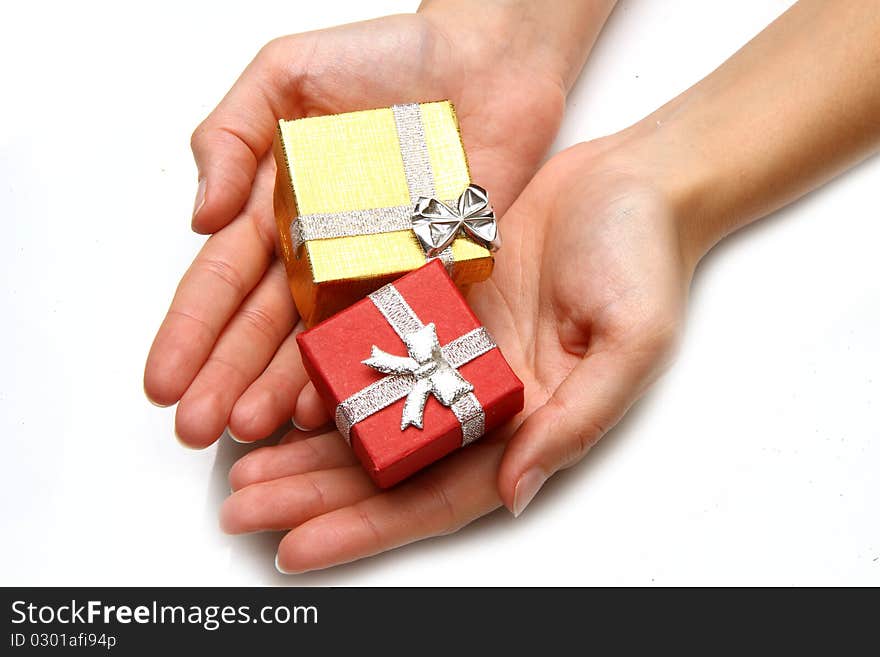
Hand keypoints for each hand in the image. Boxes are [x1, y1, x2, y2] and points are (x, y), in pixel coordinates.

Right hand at [143, 8, 579, 445]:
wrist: (482, 58)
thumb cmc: (384, 58)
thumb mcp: (284, 75)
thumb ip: (231, 136)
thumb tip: (200, 216)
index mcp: (281, 212)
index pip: (223, 283)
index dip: (190, 333)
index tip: (161, 382)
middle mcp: (324, 253)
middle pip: (266, 327)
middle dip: (227, 377)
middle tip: (197, 426)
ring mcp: (377, 269)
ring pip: (323, 340)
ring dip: (284, 386)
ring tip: (252, 426)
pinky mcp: (433, 274)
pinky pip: (395, 326)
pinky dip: (365, 362)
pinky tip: (331, 400)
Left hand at [220, 134, 691, 571]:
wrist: (633, 179)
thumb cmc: (645, 257)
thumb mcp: (632, 343)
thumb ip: (576, 420)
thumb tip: (514, 490)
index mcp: (525, 420)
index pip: (436, 493)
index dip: (365, 527)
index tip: (294, 547)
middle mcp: (479, 395)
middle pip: (385, 463)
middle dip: (311, 494)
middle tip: (239, 508)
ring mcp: (450, 348)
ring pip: (364, 411)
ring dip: (302, 444)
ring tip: (237, 466)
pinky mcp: (430, 299)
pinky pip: (367, 344)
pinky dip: (320, 373)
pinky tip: (274, 390)